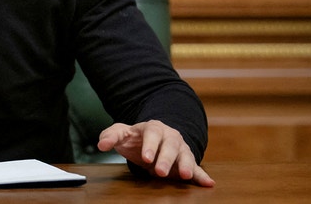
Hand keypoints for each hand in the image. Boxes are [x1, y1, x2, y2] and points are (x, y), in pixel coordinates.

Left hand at [98, 120, 214, 186]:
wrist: (153, 138)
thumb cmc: (135, 138)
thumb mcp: (121, 134)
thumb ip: (110, 136)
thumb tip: (101, 144)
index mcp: (153, 128)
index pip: (152, 133)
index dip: (150, 145)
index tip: (146, 157)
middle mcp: (169, 136)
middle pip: (170, 145)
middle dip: (166, 158)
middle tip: (160, 171)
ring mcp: (180, 148)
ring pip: (185, 155)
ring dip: (187, 165)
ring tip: (186, 175)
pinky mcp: (186, 161)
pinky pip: (197, 168)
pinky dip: (202, 175)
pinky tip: (209, 183)